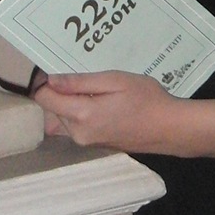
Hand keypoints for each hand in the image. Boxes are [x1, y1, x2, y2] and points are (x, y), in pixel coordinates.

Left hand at [33, 70, 180, 151]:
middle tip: (84, 76)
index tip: (61, 69)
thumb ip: (80, 82)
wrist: (170, 128)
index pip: (44, 99)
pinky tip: (102, 103)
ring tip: (95, 89)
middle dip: (60, 92)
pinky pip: (76, 127)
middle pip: (52, 110)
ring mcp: (87, 142)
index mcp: (81, 115)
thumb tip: (51, 80)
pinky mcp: (95, 145)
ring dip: (70, 104)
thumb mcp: (115, 81)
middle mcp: (78, 133)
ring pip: (63, 119)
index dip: (47, 82)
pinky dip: (80, 114)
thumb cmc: (147, 99)